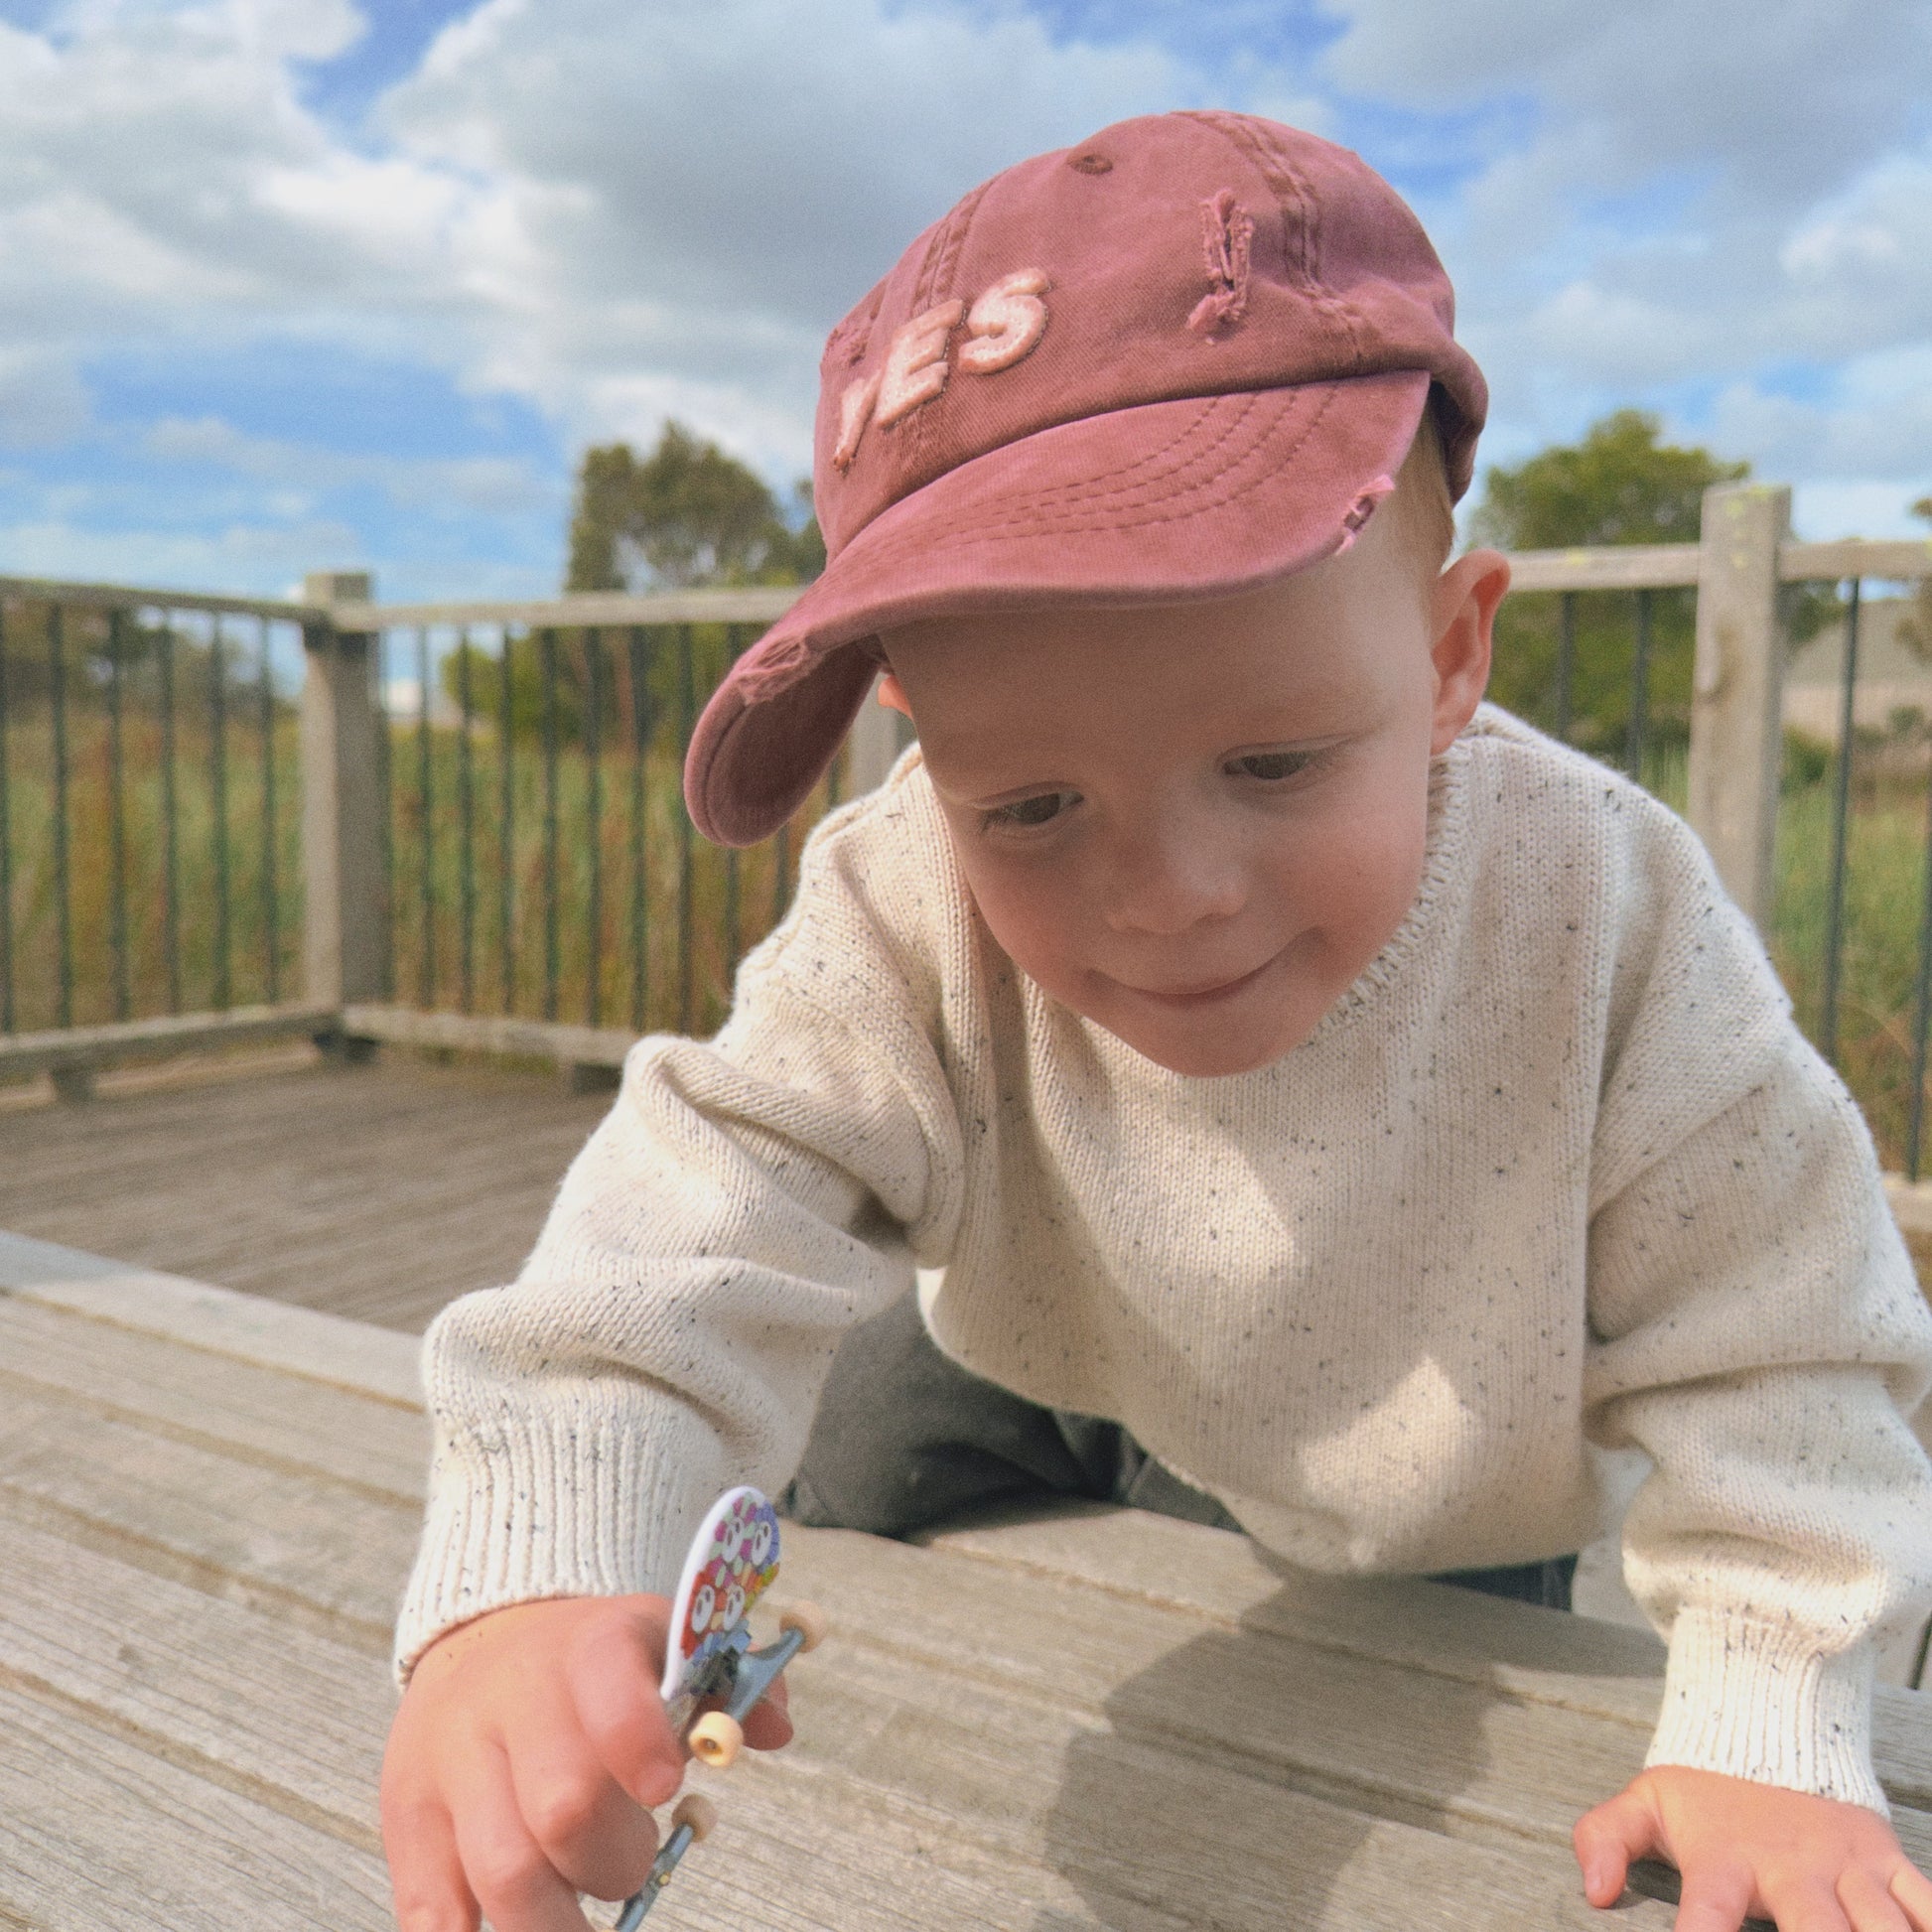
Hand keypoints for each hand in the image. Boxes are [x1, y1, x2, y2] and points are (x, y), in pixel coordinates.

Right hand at [380, 1593, 792, 1931]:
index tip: (664, 1785)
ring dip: (558, 1923)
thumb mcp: (668, 1640)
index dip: (636, 1739)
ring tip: (581, 1915)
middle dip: (614, 1861)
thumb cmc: (601, 1661)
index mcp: (590, 1646)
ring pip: (501, 1875)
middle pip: (562, 1808)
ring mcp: (453, 1764)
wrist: (488, 1636)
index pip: (608, 1689)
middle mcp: (512, 1701)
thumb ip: (731, 1683)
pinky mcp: (409, 1820)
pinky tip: (525, 1926)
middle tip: (632, 1861)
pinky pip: (432, 1910)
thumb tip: (773, 1729)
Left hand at [1574, 1765, 1931, 1930]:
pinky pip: (1926, 1905)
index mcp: (1728, 1859)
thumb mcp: (1645, 1803)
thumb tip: (1595, 1892)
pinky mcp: (1888, 1862)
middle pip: (1818, 1930)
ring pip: (1882, 1927)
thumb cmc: (1705, 1791)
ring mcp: (1847, 1867)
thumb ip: (1606, 1839)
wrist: (1768, 1727)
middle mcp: (1793, 1869)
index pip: (1709, 1909)